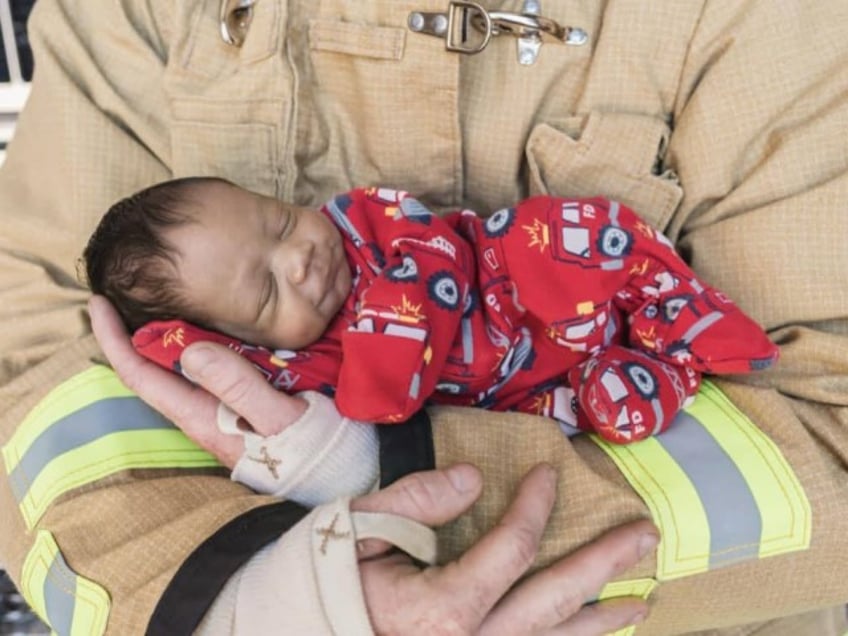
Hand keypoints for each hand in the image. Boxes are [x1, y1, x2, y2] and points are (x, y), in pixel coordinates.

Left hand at [88, 295, 307, 467]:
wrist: (348, 478)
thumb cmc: (318, 452)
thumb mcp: (282, 418)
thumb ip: (239, 387)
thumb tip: (189, 351)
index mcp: (205, 419)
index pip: (143, 378)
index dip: (116, 341)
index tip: (99, 303)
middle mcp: (206, 418)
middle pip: (154, 373)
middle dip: (132, 335)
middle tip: (126, 291)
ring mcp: (224, 415)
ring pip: (181, 372)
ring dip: (165, 339)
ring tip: (161, 301)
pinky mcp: (244, 410)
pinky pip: (208, 373)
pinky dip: (199, 345)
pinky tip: (210, 328)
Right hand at [353, 463, 656, 635]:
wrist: (300, 634)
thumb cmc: (327, 579)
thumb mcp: (359, 528)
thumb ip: (416, 501)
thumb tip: (473, 479)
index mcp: (438, 608)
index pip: (510, 550)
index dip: (536, 506)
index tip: (549, 473)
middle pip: (552, 602)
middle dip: (602, 565)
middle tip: (644, 535)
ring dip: (601, 620)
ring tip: (641, 600)